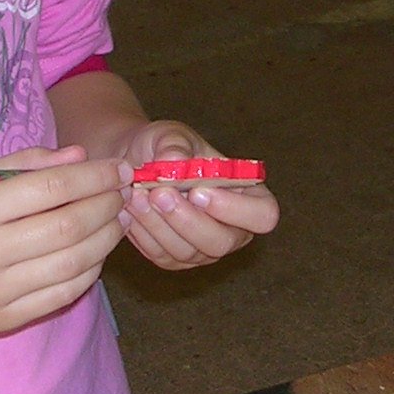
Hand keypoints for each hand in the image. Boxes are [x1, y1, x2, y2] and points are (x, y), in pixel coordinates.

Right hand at [0, 145, 129, 331]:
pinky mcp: (5, 320)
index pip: (50, 189)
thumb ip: (25, 164)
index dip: (93, 177)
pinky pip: (64, 293)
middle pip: (68, 227)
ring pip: (73, 263)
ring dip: (107, 237)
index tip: (119, 167)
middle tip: (125, 190)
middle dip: (107, 204)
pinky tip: (98, 248)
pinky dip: (91, 269)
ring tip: (119, 216)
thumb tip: (82, 157)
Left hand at [116, 119, 279, 271]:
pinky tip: (131, 209)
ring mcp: (204, 249)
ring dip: (160, 225)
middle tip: (160, 193)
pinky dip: (144, 233)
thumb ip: (176, 144)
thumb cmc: (165, 147)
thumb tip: (176, 161)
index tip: (199, 191)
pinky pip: (162, 255)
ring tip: (138, 195)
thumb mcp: (171, 134)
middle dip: (187, 220)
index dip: (236, 209)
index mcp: (249, 196)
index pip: (263, 215)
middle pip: (222, 242)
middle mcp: (233, 229)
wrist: (135, 162)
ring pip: (188, 252)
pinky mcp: (175, 258)